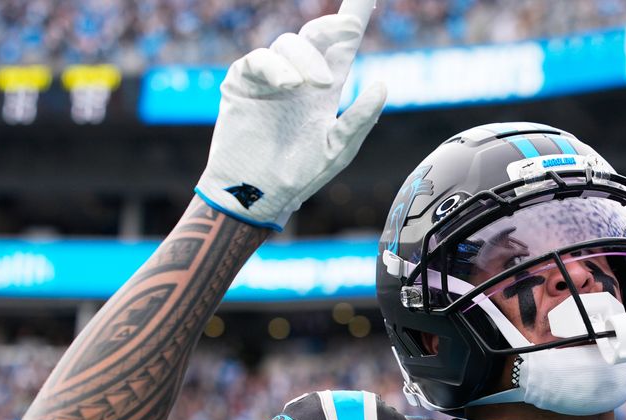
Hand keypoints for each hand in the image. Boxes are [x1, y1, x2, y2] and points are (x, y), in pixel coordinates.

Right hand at [195, 0, 386, 229]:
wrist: (258, 195)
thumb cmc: (299, 176)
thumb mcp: (338, 148)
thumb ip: (359, 118)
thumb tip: (382, 84)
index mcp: (324, 88)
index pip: (342, 46)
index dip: (354, 17)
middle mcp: (299, 76)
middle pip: (316, 33)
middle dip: (333, 24)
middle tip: (351, 29)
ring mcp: (269, 77)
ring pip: (289, 43)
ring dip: (307, 58)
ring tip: (315, 85)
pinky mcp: (243, 82)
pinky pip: (259, 60)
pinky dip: (276, 67)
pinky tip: (289, 85)